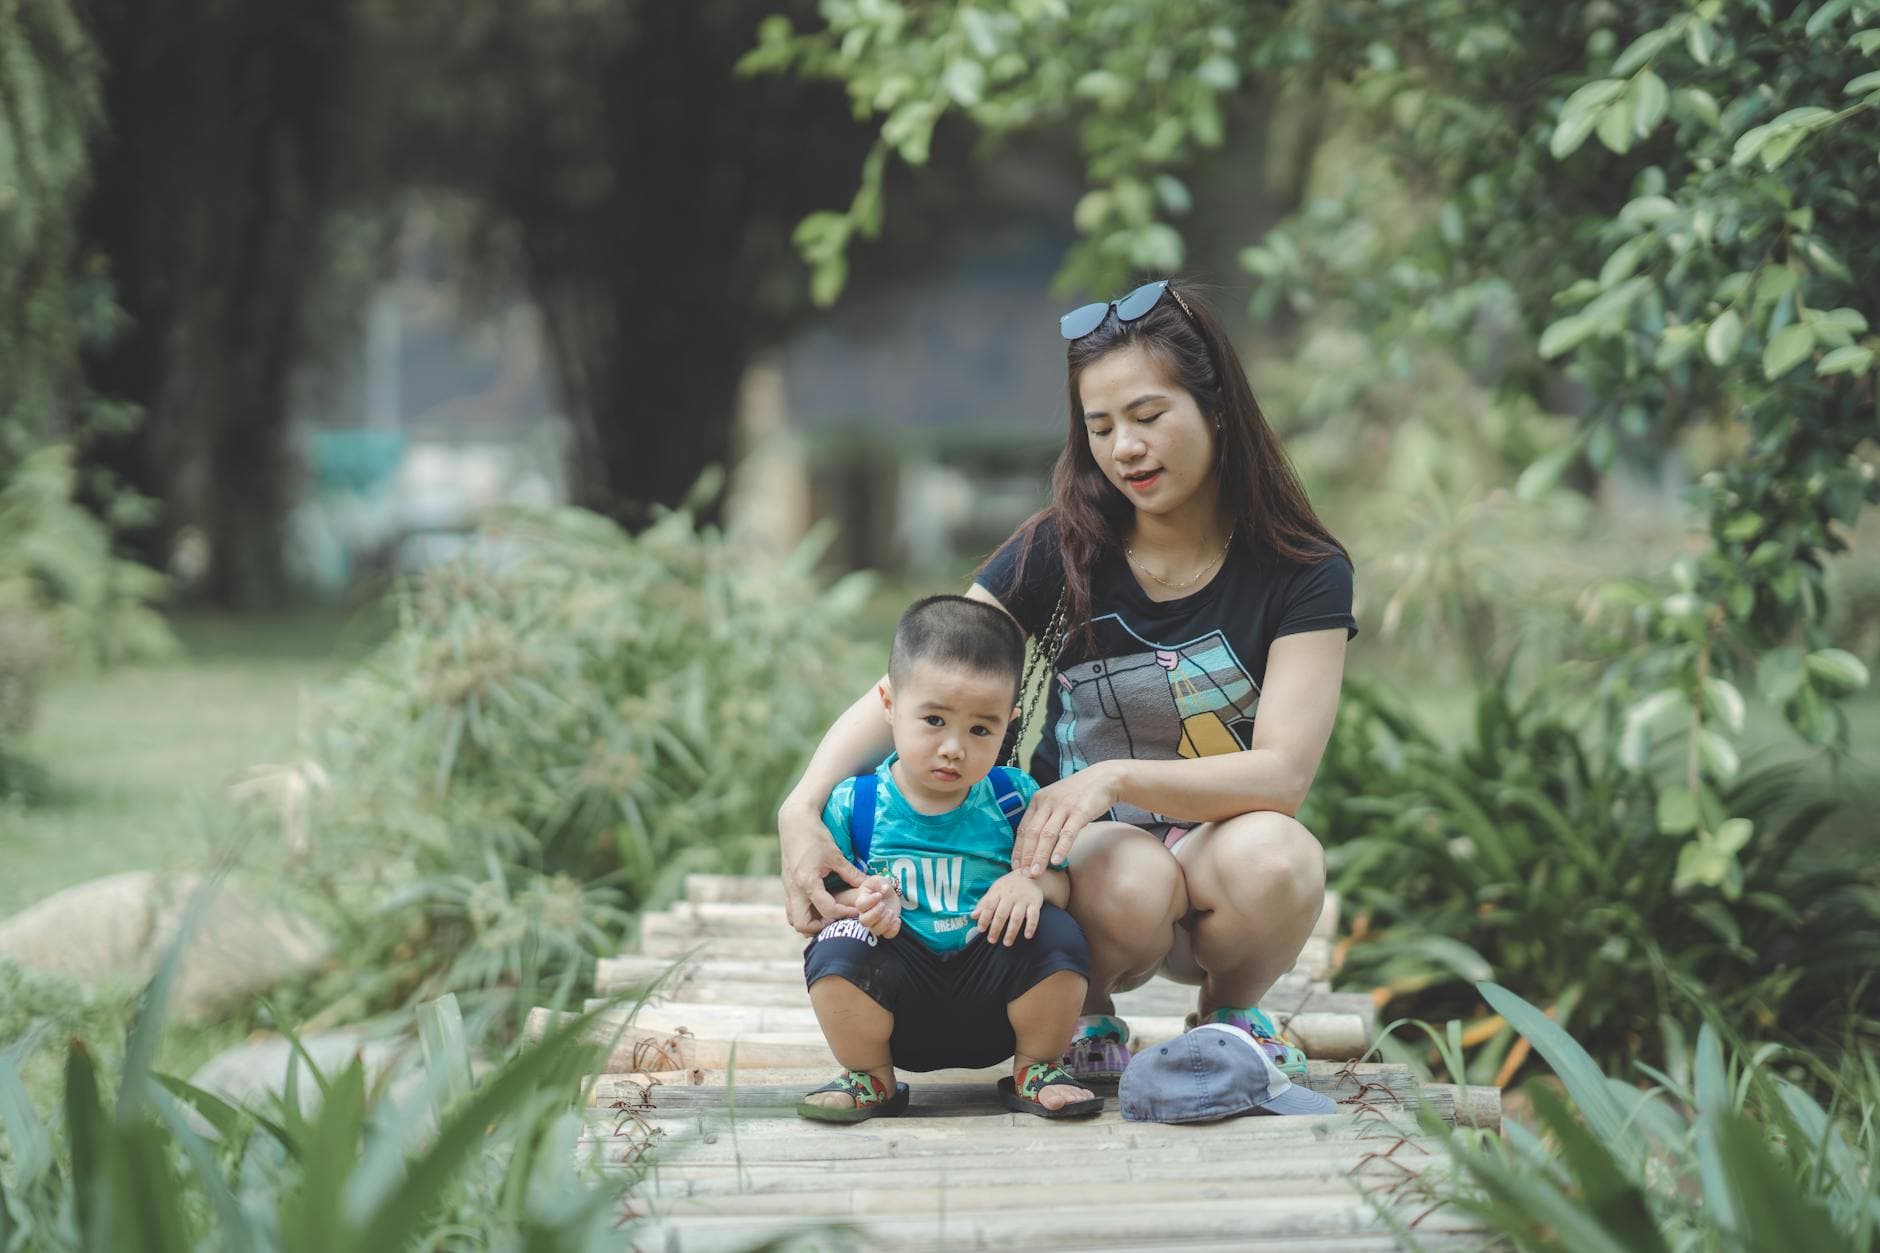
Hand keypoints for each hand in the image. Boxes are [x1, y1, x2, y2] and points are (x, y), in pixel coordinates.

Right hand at [779, 800, 866, 934]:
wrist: (794, 821)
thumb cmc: (816, 836)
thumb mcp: (836, 855)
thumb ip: (851, 874)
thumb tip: (870, 886)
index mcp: (807, 883)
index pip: (827, 910)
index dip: (844, 913)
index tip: (856, 910)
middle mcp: (794, 889)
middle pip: (802, 925)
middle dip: (819, 927)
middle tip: (836, 918)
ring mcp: (788, 888)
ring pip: (793, 918)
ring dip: (809, 922)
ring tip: (827, 914)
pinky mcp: (787, 884)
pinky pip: (792, 908)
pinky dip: (804, 912)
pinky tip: (819, 904)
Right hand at [854, 875, 902, 938]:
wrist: (888, 895)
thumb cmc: (880, 886)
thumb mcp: (879, 880)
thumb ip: (879, 882)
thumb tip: (884, 889)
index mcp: (862, 901)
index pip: (860, 905)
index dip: (870, 902)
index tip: (879, 895)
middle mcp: (866, 914)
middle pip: (864, 922)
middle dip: (876, 914)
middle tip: (884, 905)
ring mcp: (875, 923)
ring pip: (875, 930)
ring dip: (885, 922)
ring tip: (891, 912)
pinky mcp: (886, 928)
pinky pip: (887, 935)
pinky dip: (893, 930)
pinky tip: (897, 919)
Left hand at [971, 871, 1045, 946]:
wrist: (1030, 873)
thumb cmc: (1009, 886)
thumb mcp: (995, 890)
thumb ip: (984, 904)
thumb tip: (973, 916)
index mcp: (998, 892)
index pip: (989, 906)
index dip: (984, 918)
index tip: (981, 929)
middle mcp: (1010, 896)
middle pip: (1001, 914)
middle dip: (996, 928)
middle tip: (992, 940)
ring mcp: (1023, 899)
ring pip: (1016, 917)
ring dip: (1011, 931)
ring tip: (1007, 943)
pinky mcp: (1035, 902)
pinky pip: (1033, 915)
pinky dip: (1031, 926)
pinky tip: (1027, 936)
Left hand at [1010, 761, 1123, 876]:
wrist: (1104, 779)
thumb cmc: (1078, 794)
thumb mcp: (1055, 800)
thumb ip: (1044, 817)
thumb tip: (1034, 843)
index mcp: (1038, 800)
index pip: (1023, 828)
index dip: (1018, 849)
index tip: (1015, 867)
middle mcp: (1047, 802)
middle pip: (1032, 833)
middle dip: (1026, 856)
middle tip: (1023, 875)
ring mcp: (1063, 806)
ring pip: (1047, 835)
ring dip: (1040, 856)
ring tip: (1036, 873)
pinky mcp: (1080, 811)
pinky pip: (1068, 832)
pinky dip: (1060, 848)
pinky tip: (1056, 861)